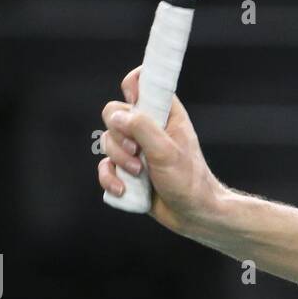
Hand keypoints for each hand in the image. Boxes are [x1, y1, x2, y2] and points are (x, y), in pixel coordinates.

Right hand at [97, 67, 223, 233]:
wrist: (192, 215)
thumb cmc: (188, 181)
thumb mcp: (166, 152)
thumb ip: (142, 128)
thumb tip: (116, 115)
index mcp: (166, 114)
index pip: (144, 83)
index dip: (132, 85)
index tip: (131, 99)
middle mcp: (149, 127)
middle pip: (114, 114)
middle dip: (120, 137)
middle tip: (138, 152)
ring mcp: (137, 148)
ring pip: (107, 142)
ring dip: (118, 161)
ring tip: (139, 174)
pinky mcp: (127, 169)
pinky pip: (105, 166)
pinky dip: (110, 178)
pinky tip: (124, 189)